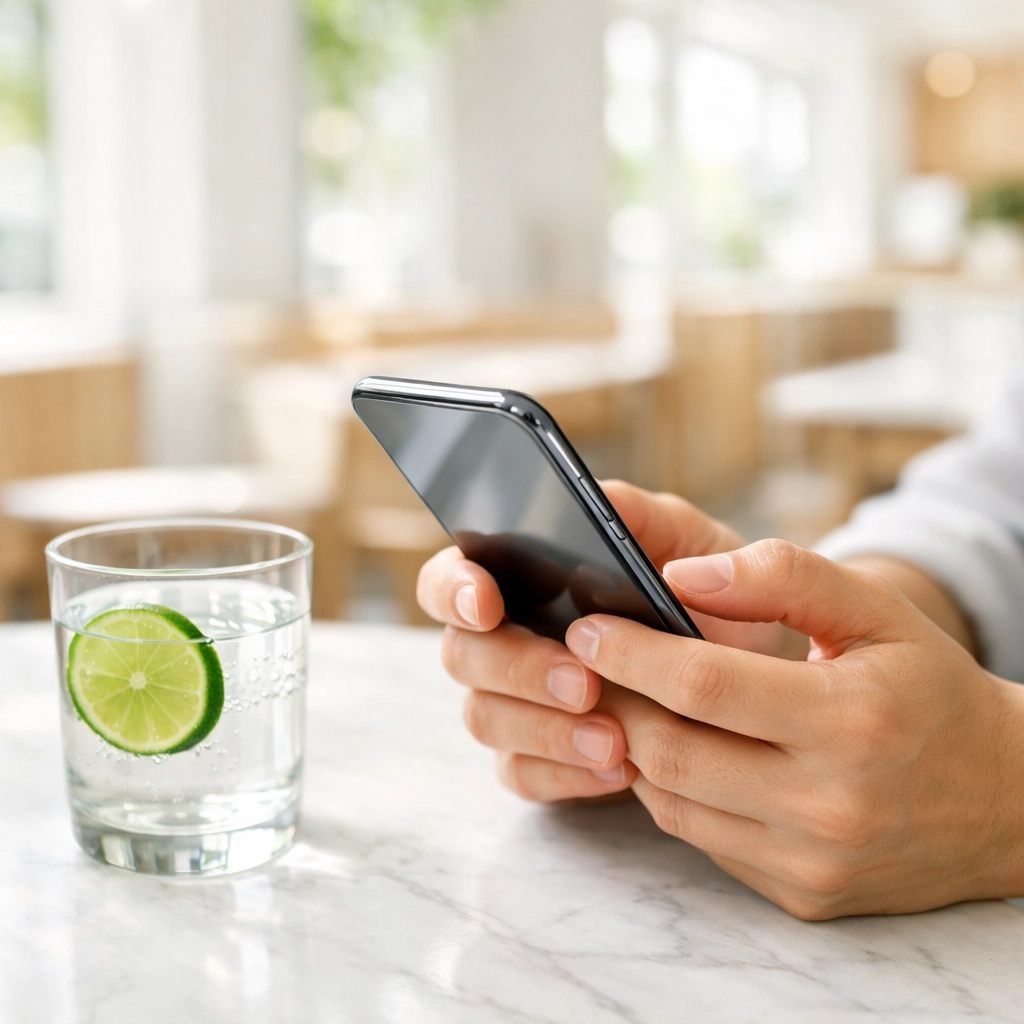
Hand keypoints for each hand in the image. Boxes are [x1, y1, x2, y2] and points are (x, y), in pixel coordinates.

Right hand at [416, 483, 773, 801]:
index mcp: (520, 576)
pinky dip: (565, 774)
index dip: (455, 589)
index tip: (488, 602)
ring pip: (485, 719)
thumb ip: (641, 513)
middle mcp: (504, 638)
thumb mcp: (690, 540)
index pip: (450, 577)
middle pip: (461, 654)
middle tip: (584, 682)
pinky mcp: (537, 758)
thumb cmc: (708, 594)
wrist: (752, 675)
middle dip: (518, 668)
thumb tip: (597, 505)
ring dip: (545, 729)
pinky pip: (519, 773)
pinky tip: (618, 770)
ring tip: (616, 739)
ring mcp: (513, 701)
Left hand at [563, 539, 1023, 918]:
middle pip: (672, 750)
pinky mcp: (799, 894)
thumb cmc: (930, 690)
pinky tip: (674, 749)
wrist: (1003, 800)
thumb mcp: (876, 611)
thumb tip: (682, 576)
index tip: (586, 627)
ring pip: (672, 801)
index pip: (704, 686)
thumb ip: (782, 577)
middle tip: (587, 662)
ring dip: (633, 745)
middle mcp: (829, 804)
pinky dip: (670, 790)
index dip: (632, 653)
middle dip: (615, 699)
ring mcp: (811, 860)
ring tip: (625, 698)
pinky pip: (699, 837)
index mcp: (851, 720)